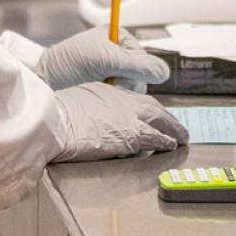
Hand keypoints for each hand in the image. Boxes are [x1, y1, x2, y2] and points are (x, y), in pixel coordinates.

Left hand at [35, 26, 170, 92]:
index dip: (136, 68)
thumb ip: (138, 64)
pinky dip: (114, 99)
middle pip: (140, 73)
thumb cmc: (69, 63)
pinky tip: (101, 97)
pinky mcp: (104, 88)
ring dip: (120, 92)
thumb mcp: (106, 59)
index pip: (143, 56)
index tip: (121, 73)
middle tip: (111, 83)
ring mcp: (110, 72)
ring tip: (102, 89)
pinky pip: (121, 97)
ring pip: (132, 87)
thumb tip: (165, 73)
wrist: (43, 80)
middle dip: (127, 81)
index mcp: (116, 37)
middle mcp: (115, 53)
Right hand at [52, 83, 187, 161]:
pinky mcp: (131, 134)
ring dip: (173, 129)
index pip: (133, 99)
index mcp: (105, 91)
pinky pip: (155, 138)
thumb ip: (90, 108)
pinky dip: (165, 141)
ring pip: (159, 120)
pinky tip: (171, 145)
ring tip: (181, 137)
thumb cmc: (56, 115)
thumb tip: (94, 120)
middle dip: (166, 116)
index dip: (145, 107)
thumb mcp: (74, 102)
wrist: (54, 122)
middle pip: (151, 106)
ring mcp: (128, 116)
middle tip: (176, 125)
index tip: (153, 113)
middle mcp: (121, 99)